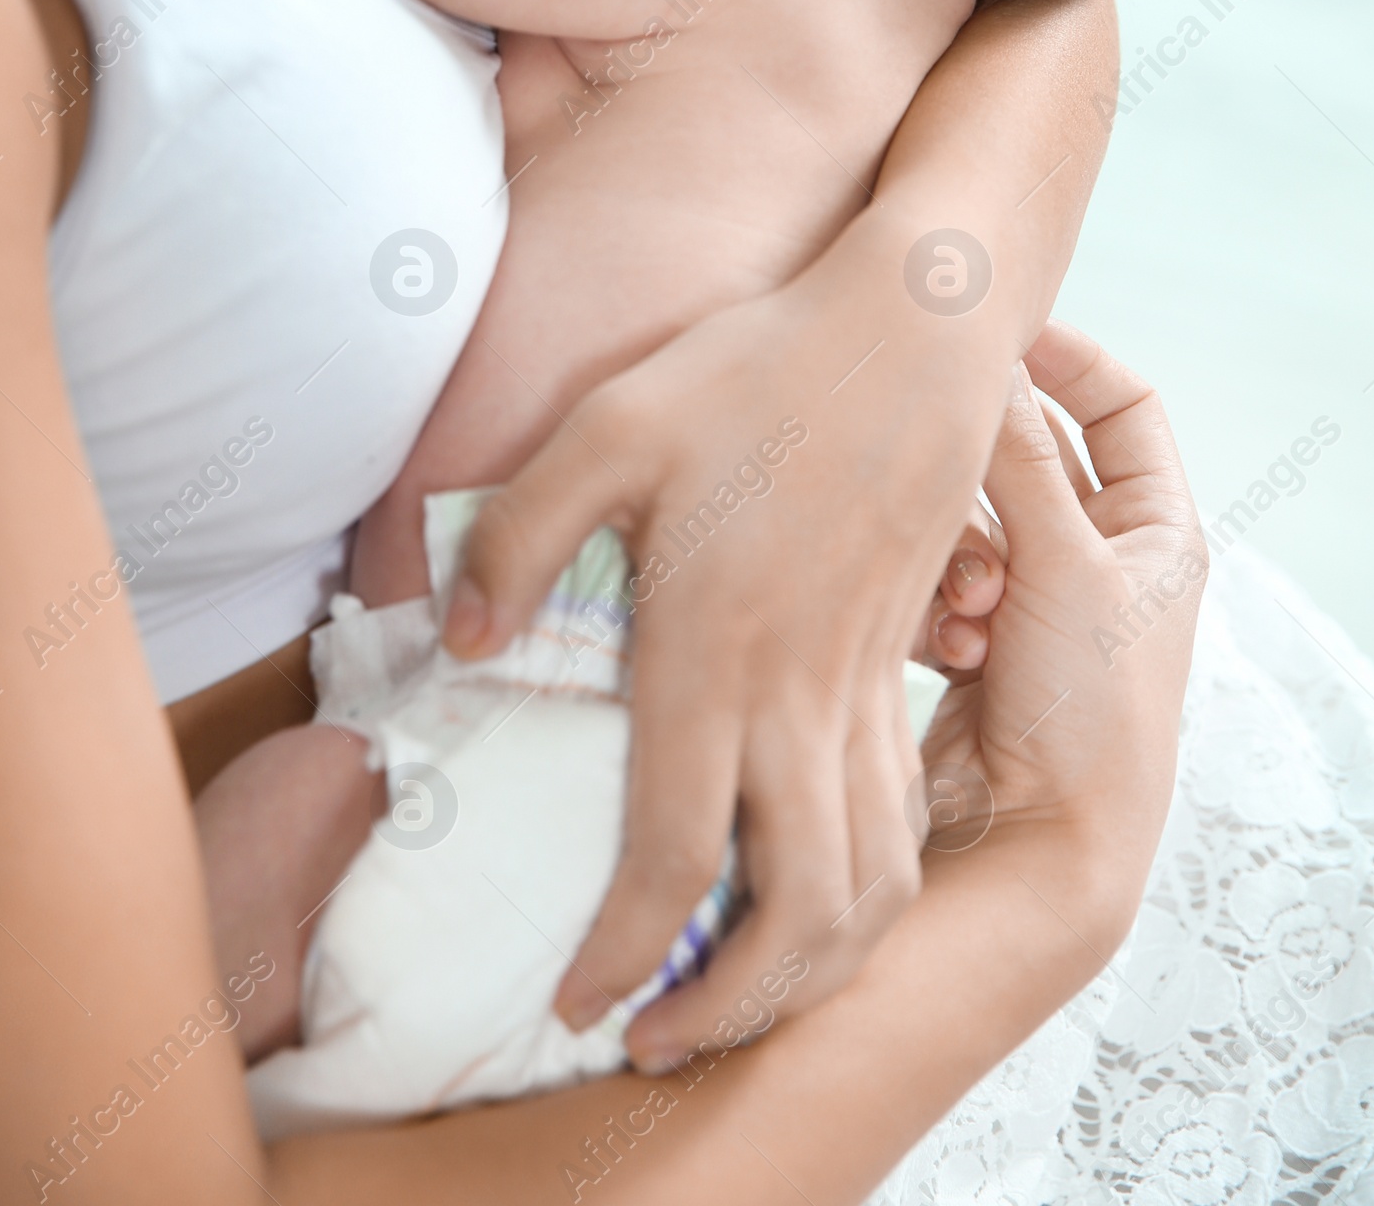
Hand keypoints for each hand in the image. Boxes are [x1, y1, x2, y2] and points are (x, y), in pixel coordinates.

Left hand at [439, 219, 1019, 1069]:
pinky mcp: (899, 663)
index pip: (676, 851)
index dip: (624, 952)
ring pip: (872, 882)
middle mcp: (802, 690)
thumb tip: (460, 646)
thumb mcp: (609, 423)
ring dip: (814, 971)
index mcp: (717, 646)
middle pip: (800, 911)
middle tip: (657, 1044)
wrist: (913, 329)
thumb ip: (519, 535)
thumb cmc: (753, 367)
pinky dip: (869, 892)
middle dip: (733, 1011)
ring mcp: (866, 682)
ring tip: (740, 1001)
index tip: (577, 1004)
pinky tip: (819, 899)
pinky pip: (901, 814)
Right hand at [913, 323, 1205, 903]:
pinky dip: (937, 600)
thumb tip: (987, 354)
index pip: (1123, 405)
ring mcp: (1040, 603)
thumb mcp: (1059, 562)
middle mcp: (1106, 560)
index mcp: (1160, 531)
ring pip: (976, 518)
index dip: (1068, 361)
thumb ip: (1015, 454)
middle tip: (948, 470)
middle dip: (989, 478)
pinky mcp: (980, 643)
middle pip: (1032, 462)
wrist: (1039, 850)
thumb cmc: (1085, 713)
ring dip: (960, 554)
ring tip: (969, 610)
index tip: (998, 336)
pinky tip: (947, 646)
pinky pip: (941, 576)